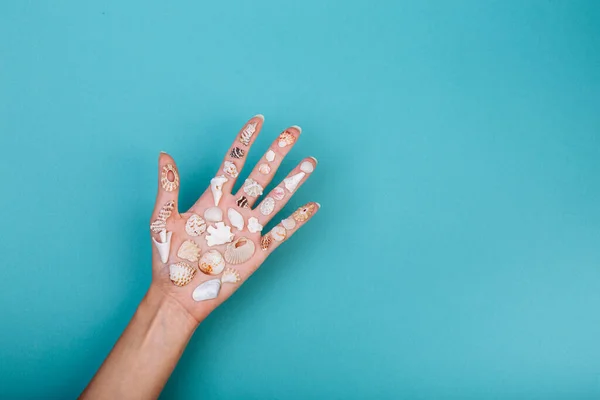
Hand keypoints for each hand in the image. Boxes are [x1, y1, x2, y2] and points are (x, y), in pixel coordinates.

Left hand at [150, 115, 318, 322]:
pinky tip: (312, 205)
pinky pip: (282, 231)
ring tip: (310, 162)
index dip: (246, 140)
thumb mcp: (162, 219)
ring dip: (293, 180)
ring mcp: (248, 229)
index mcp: (213, 199)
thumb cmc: (168, 259)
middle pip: (261, 174)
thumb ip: (168, 187)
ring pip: (276, 198)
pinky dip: (297, 219)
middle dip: (277, 152)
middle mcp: (234, 210)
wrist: (179, 295)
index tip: (259, 120)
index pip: (234, 162)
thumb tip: (164, 155)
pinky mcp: (257, 250)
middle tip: (293, 132)